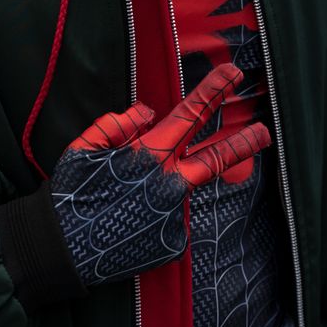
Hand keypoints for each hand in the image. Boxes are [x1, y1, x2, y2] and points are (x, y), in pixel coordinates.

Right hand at [50, 63, 270, 286]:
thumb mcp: (83, 149)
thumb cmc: (70, 195)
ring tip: (126, 202)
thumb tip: (148, 110)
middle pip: (214, 158)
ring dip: (162, 190)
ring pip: (178, 190)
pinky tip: (126, 224)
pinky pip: (168, 219)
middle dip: (242, 143)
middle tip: (264, 132)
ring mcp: (174, 216)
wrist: (62, 252)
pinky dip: (151, 216)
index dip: (212, 93)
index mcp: (147, 155)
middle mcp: (168, 184)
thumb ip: (117, 123)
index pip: (188, 116)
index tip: (233, 75)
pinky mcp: (172, 242)